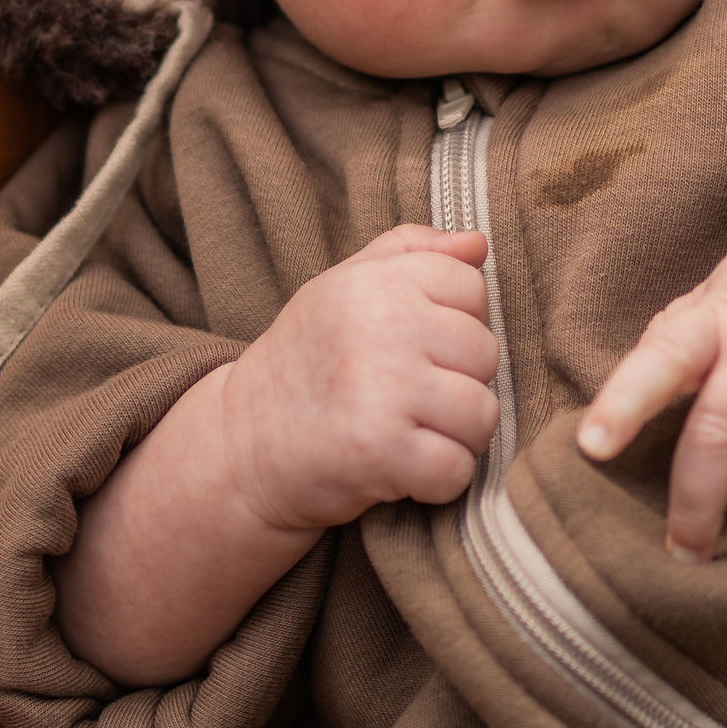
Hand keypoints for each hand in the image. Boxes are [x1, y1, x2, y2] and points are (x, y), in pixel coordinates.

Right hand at [57, 223, 498, 684]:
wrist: (242, 445)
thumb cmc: (305, 363)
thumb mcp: (341, 289)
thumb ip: (408, 254)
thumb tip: (477, 245)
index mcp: (372, 282)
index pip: (470, 286)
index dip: (452, 322)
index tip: (412, 346)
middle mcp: (379, 326)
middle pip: (485, 352)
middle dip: (458, 382)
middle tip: (407, 398)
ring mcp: (382, 388)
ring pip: (482, 413)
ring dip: (454, 436)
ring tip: (407, 432)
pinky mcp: (381, 451)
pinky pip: (457, 469)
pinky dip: (436, 482)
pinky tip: (400, 469)